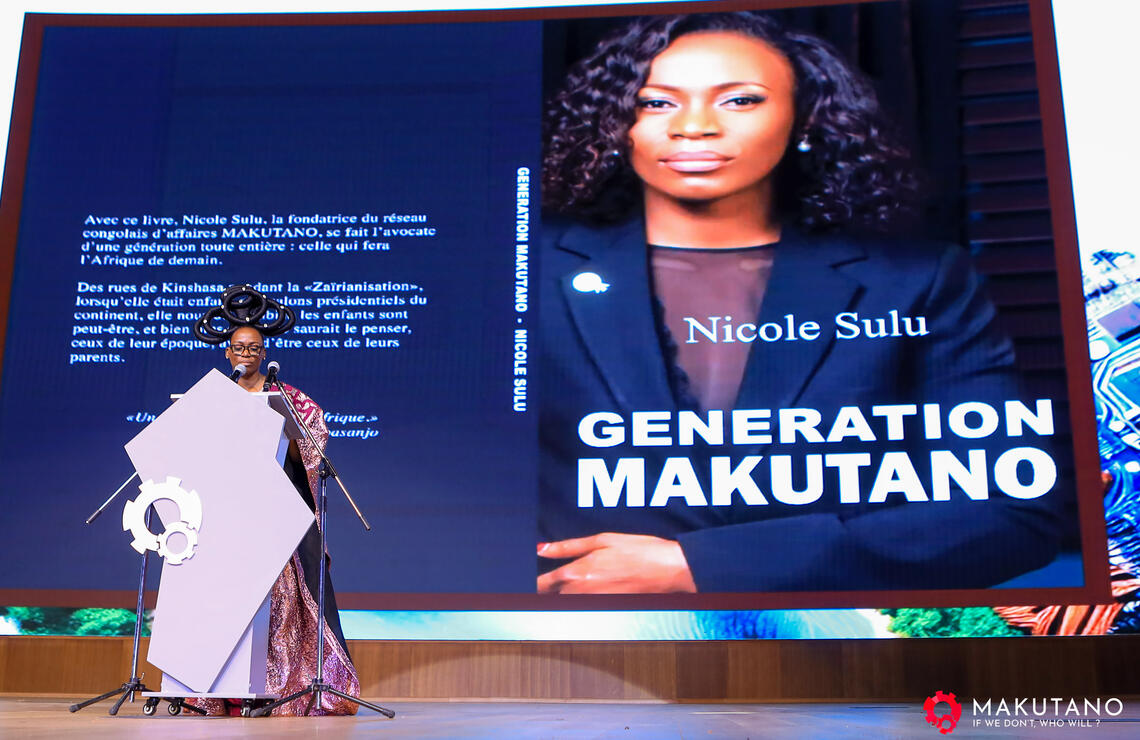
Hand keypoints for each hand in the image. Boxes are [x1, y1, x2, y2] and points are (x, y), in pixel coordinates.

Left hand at [536, 532, 696, 592]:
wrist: (668, 569)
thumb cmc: (639, 550)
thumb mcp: (601, 540)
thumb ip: (567, 546)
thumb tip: (541, 548)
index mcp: (577, 573)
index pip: (542, 584)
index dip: (532, 583)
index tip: (524, 580)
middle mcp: (582, 592)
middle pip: (551, 597)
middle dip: (545, 591)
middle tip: (540, 583)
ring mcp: (595, 603)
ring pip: (566, 604)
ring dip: (561, 597)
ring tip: (563, 586)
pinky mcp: (607, 608)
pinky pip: (584, 607)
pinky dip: (579, 601)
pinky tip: (586, 592)